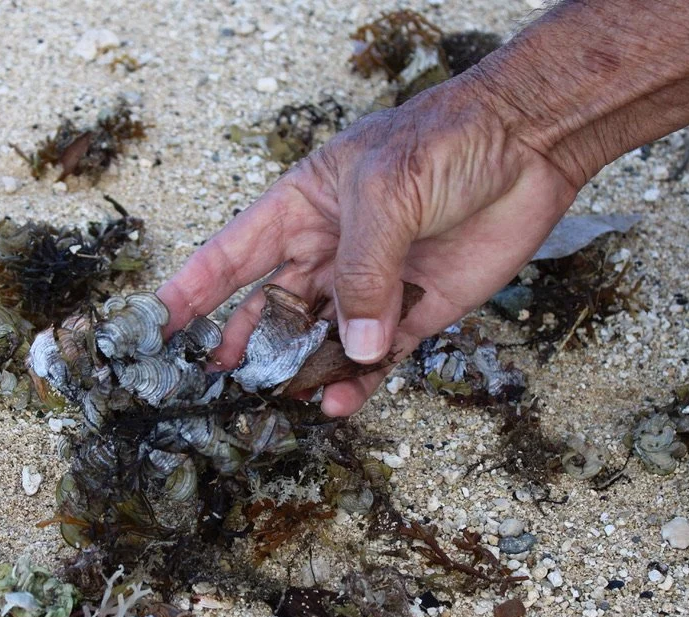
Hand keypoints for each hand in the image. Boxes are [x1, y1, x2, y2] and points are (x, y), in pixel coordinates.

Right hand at [157, 75, 579, 415]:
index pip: (231, 253)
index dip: (191, 290)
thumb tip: (349, 346)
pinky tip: (341, 401)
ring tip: (277, 401)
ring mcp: (370, 284)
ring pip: (319, 339)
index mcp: (301, 207)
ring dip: (298, 370)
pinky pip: (376, 356)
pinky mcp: (415, 310)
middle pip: (270, 306)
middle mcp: (328, 250)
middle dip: (242, 344)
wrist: (532, 145)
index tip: (156, 326)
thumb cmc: (446, 143)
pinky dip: (358, 381)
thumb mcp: (385, 193)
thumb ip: (361, 272)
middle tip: (215, 382)